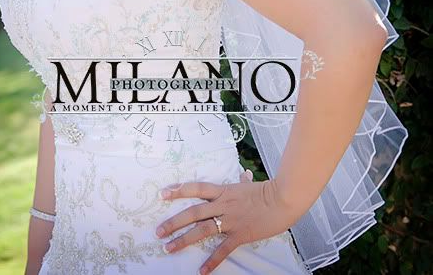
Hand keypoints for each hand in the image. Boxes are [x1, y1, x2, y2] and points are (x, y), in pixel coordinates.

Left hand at [155, 170, 297, 274]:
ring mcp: (231, 220)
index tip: (162, 194)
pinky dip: (212, 261)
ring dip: (184, 240)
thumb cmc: (267, 191)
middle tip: (158, 231)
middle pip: (193, 212)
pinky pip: (223, 249)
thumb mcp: (250, 185)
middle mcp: (223, 204)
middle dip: (174, 222)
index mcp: (224, 191)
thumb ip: (242, 182)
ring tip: (169, 248)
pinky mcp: (240, 234)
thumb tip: (242, 176)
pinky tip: (201, 271)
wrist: (283, 199)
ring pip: (202, 230)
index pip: (197, 188)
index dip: (179, 190)